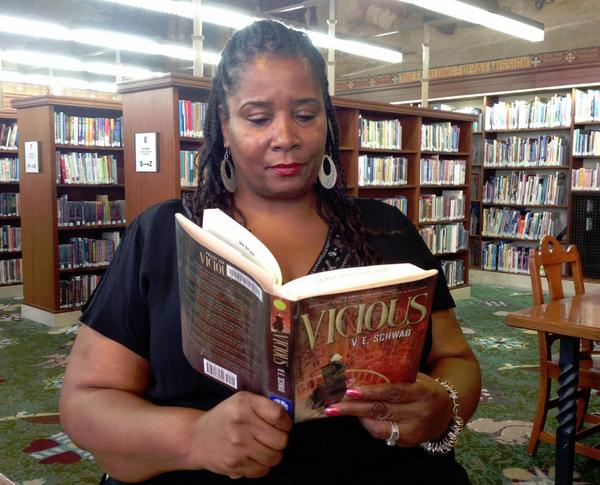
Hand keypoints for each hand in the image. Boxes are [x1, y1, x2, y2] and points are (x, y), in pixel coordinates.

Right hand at [192, 391, 291, 477]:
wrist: (196, 438)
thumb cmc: (224, 418)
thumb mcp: (241, 400)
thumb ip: (263, 405)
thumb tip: (287, 417)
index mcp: (243, 405)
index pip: (279, 416)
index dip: (286, 422)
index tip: (283, 424)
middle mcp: (240, 426)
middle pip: (281, 440)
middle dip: (280, 439)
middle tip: (273, 436)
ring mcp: (238, 448)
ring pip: (274, 457)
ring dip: (273, 453)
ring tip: (264, 446)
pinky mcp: (235, 466)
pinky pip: (262, 470)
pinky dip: (262, 465)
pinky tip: (254, 456)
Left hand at [324, 373, 452, 446]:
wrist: (447, 411)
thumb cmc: (424, 388)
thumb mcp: (415, 377)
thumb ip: (394, 375)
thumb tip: (360, 368)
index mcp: (423, 391)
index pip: (393, 392)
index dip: (371, 391)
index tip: (350, 390)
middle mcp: (420, 413)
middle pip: (382, 410)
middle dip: (354, 407)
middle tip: (333, 405)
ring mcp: (415, 430)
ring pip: (380, 426)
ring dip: (357, 417)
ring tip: (338, 410)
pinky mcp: (409, 442)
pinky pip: (384, 435)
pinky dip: (369, 425)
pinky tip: (358, 417)